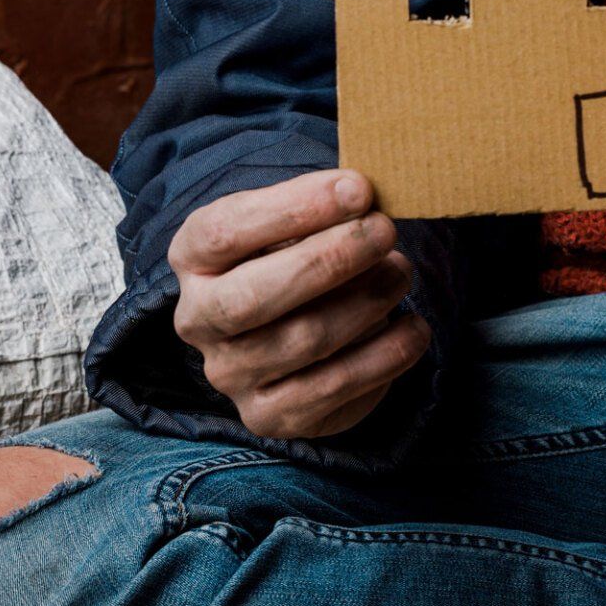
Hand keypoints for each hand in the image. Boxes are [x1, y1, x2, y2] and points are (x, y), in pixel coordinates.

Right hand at [169, 169, 430, 438]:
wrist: (289, 333)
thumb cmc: (295, 257)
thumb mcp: (293, 223)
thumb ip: (318, 208)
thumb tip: (360, 197)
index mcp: (193, 258)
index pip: (225, 232)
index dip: (294, 208)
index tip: (358, 189)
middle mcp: (198, 321)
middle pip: (253, 296)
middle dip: (331, 259)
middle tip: (385, 231)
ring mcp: (230, 375)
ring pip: (302, 341)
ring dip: (366, 302)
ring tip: (400, 273)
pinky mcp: (268, 415)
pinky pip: (333, 388)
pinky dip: (384, 355)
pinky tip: (412, 329)